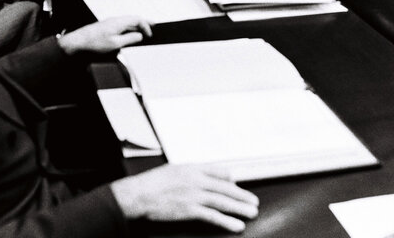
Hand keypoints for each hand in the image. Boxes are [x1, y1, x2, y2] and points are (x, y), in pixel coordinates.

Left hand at [58, 16, 151, 53]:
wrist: (79, 41)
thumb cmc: (94, 42)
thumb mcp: (116, 43)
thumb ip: (129, 39)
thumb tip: (139, 36)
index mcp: (119, 22)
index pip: (137, 19)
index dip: (146, 26)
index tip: (149, 34)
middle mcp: (115, 20)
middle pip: (133, 18)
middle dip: (143, 23)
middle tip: (152, 26)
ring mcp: (110, 22)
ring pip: (127, 21)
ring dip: (136, 26)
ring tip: (142, 30)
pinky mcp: (107, 27)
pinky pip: (122, 24)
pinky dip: (129, 28)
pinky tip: (129, 33)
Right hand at [111, 164, 258, 233]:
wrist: (139, 194)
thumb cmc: (152, 183)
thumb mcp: (173, 170)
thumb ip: (191, 172)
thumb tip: (206, 176)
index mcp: (192, 168)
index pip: (218, 171)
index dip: (231, 180)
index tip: (239, 185)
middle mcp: (196, 180)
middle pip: (225, 188)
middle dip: (242, 195)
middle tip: (254, 201)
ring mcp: (194, 195)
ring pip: (223, 201)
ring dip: (240, 208)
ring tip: (251, 213)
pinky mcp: (190, 210)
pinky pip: (213, 216)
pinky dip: (226, 221)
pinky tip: (236, 225)